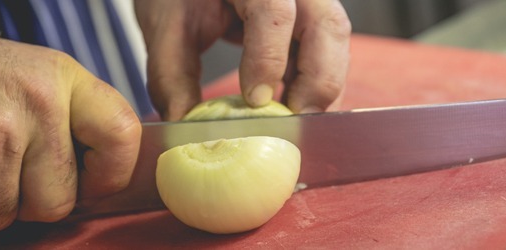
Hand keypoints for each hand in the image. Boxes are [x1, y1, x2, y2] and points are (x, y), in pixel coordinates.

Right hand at [0, 1, 139, 237]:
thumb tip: (99, 176)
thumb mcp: (24, 74)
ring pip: (4, 217)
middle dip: (24, 200)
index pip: (122, 136)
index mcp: (58, 79)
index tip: (91, 184)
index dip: (111, 175)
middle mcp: (31, 106)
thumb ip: (64, 119)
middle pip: (58, 201)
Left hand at [135, 0, 351, 120]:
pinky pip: (328, 50)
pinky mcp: (312, 17)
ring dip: (321, 87)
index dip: (269, 57)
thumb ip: (173, 74)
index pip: (275, 11)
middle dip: (316, 81)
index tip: (255, 99)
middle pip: (328, 27)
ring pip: (337, 41)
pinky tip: (292, 107)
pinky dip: (315, 82)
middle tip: (292, 123)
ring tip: (293, 123)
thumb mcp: (168, 25)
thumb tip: (183, 123)